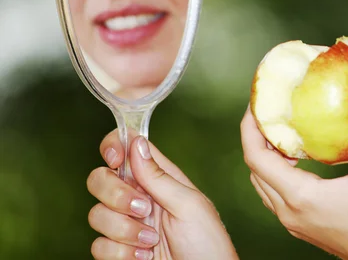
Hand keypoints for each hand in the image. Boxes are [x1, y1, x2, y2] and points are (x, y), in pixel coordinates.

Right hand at [87, 130, 238, 259]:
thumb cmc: (207, 244)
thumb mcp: (189, 205)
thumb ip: (159, 176)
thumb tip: (136, 143)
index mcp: (159, 179)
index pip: (127, 149)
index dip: (113, 146)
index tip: (114, 159)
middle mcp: (138, 197)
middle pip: (100, 179)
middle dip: (115, 195)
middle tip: (143, 210)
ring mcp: (126, 224)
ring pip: (96, 214)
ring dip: (124, 230)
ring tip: (151, 241)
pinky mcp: (117, 251)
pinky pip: (98, 245)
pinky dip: (120, 253)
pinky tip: (144, 257)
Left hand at [241, 91, 347, 259]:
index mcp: (301, 197)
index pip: (256, 158)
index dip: (250, 128)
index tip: (257, 104)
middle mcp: (290, 211)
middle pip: (255, 169)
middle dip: (256, 137)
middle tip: (270, 111)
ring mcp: (293, 222)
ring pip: (263, 183)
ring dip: (265, 155)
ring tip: (281, 130)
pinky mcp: (301, 226)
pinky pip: (275, 194)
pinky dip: (276, 172)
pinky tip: (297, 157)